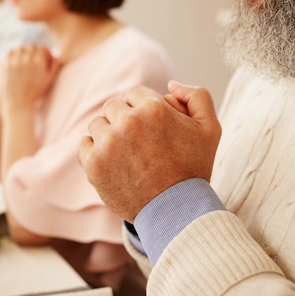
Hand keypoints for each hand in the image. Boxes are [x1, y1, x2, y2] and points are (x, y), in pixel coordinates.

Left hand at [0, 44, 60, 111]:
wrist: (18, 103)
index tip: (41, 55)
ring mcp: (15, 62)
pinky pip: (10, 52)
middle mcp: (27, 61)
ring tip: (24, 58)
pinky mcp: (6, 65)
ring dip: (23, 51)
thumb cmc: (35, 93)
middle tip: (32, 56)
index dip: (42, 51)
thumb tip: (56, 51)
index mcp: (39, 63)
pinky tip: (15, 60)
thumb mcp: (48, 80)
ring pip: (20, 48)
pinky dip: (13, 54)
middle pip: (31, 46)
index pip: (41, 48)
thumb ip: (54, 65)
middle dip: (33, 50)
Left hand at [79, 81, 220, 221]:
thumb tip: (170, 83)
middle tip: (141, 143)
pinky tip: (112, 162)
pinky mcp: (93, 164)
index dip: (144, 110)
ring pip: (98, 124)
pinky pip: (84, 144)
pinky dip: (94, 151)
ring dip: (109, 134)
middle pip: (113, 106)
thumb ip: (196, 96)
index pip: (135, 94)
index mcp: (153, 108)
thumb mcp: (210, 128)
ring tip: (128, 154)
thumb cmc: (194, 169)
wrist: (177, 211)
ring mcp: (108, 143)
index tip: (153, 129)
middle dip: (125, 120)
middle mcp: (127, 122)